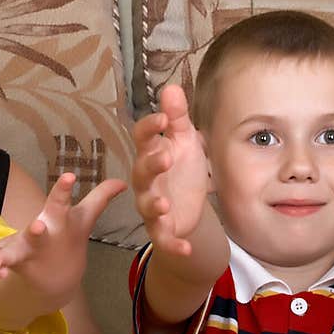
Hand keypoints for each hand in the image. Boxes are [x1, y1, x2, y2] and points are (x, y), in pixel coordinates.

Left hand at [0, 173, 125, 306]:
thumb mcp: (85, 218)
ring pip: (11, 254)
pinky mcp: (6, 260)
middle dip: (38, 232)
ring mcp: (24, 252)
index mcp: (59, 223)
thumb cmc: (70, 240)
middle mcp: (42, 238)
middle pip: (39, 233)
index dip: (65, 190)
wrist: (58, 280)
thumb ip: (100, 197)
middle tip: (38, 226)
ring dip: (2, 259)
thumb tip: (124, 181)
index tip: (68, 175)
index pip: (63, 202)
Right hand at [131, 84, 210, 256]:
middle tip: (165, 156)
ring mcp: (152, 205)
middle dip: (151, 164)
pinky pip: (164, 238)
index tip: (162, 117)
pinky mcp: (162, 229)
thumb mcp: (184, 140)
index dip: (149, 127)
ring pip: (146, 204)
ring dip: (153, 204)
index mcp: (152, 153)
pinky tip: (185, 247)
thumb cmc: (182, 169)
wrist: (190, 206)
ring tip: (163, 204)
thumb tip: (171, 87)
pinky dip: (173, 244)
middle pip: (142, 171)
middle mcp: (147, 180)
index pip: (143, 137)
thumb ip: (178, 117)